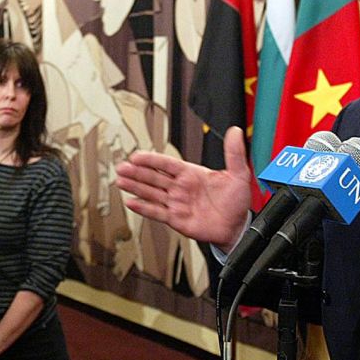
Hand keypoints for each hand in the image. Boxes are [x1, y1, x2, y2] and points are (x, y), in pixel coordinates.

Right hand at [113, 125, 251, 246]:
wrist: (237, 227)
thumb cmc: (236, 202)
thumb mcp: (238, 174)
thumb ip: (234, 153)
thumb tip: (235, 132)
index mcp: (191, 174)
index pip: (167, 164)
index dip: (152, 160)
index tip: (138, 155)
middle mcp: (180, 188)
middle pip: (154, 177)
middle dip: (137, 172)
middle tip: (123, 166)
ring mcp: (176, 203)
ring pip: (151, 193)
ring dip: (135, 187)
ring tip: (121, 181)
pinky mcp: (176, 219)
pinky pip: (156, 212)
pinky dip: (143, 208)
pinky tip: (131, 202)